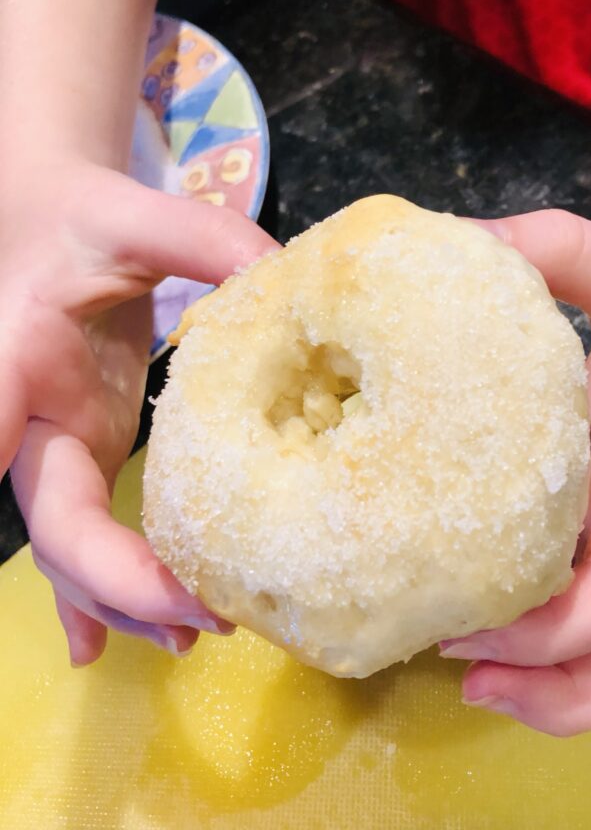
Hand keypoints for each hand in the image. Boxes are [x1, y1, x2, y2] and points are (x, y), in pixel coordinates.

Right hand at [2, 162, 277, 665]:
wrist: (53, 228)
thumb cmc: (87, 221)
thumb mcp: (138, 218)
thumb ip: (203, 240)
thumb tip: (283, 277)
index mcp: (21, 355)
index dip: (0, 452)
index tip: (46, 527)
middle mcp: (28, 420)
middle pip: (57, 523)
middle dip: (121, 580)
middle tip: (204, 613)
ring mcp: (55, 448)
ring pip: (70, 550)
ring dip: (124, 601)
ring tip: (198, 633)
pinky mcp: (85, 456)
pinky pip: (79, 541)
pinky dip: (93, 596)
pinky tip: (101, 650)